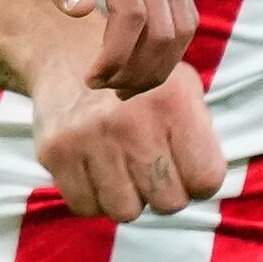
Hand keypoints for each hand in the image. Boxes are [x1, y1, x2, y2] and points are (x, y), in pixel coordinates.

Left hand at [0, 0, 192, 97]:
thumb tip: (81, 11)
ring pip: (183, 23)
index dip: (116, 58)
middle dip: (140, 70)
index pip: (132, 17)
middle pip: (166, 28)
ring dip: (159, 63)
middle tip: (106, 89)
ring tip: (124, 83)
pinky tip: (139, 59)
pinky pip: (183, 9)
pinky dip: (169, 42)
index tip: (89, 79)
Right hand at [30, 50, 225, 220]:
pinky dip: (93, 197)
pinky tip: (95, 171)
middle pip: (169, 203)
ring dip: (126, 198)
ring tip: (121, 170)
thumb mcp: (180, 86)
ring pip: (126, 211)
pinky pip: (85, 207)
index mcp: (173, 101)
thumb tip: (203, 183)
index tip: (186, 170)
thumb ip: (198, 132)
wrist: (66, 50)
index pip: (206, 179)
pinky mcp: (56, 152)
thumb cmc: (135, 80)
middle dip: (164, 193)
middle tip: (151, 172)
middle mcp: (133, 121)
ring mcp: (91, 138)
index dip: (199, 181)